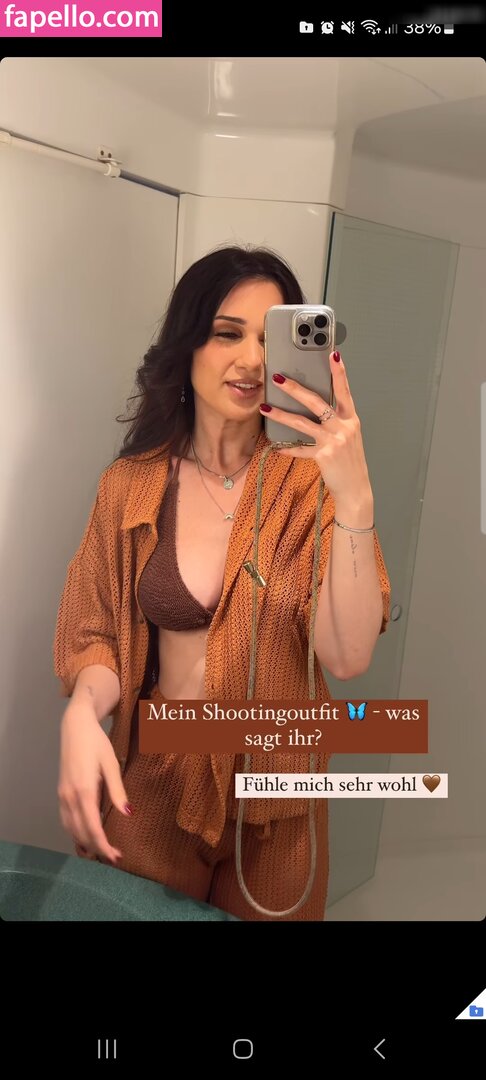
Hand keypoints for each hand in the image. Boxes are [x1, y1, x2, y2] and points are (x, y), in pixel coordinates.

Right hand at [58, 701, 132, 865]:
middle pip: (80, 832)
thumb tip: (128, 814)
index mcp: (84, 791)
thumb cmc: (97, 743)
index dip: (103, 845)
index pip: (92, 827)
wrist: (76, 727)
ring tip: (100, 853)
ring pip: (70, 829)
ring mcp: (63, 795)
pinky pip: (66, 820)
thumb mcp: (111, 764)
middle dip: (96, 848)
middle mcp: (70, 797)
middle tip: (113, 858)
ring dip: (84, 843)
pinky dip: (75, 832)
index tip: (115, 857)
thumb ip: (118, 791)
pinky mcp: (61, 792)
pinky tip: (85, 837)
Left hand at [260, 350, 372, 506]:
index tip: (333, 354)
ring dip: (281, 415)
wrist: (356, 489)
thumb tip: (316, 409)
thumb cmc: (350, 462)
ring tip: (265, 408)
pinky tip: (276, 447)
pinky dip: (288, 448)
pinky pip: (301, 449)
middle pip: (317, 402)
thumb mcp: (349, 437)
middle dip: (295, 388)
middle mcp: (344, 427)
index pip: (345, 391)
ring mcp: (334, 441)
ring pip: (303, 422)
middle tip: (278, 378)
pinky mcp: (324, 455)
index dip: (340, 373)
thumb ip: (336, 422)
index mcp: (351, 420)